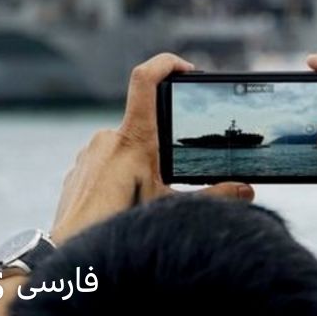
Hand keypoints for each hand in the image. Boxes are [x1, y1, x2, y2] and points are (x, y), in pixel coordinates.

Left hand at [50, 53, 254, 243]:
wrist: (69, 251)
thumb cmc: (120, 227)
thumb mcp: (171, 209)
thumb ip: (212, 197)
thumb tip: (246, 190)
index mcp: (134, 139)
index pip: (145, 80)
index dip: (166, 64)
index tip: (186, 70)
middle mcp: (108, 138)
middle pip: (143, 128)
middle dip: (159, 149)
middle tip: (164, 181)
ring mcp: (89, 153)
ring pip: (123, 150)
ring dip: (137, 168)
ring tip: (140, 201)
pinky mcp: (78, 170)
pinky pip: (104, 164)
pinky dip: (117, 179)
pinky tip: (120, 206)